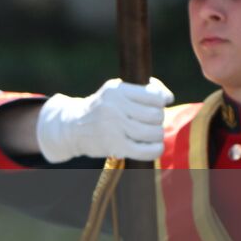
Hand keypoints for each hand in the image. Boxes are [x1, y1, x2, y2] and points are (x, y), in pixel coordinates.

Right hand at [36, 77, 173, 162]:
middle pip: (156, 115)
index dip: (162, 100)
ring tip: (149, 134)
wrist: (73, 127)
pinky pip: (147, 150)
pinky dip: (155, 149)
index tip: (158, 104)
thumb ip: (142, 90)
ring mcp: (113, 127)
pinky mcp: (115, 146)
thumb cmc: (103, 108)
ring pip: (154, 132)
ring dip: (156, 135)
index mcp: (116, 90)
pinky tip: (152, 146)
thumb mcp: (116, 91)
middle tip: (149, 122)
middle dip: (158, 119)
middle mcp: (114, 107)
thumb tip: (167, 97)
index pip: (155, 95)